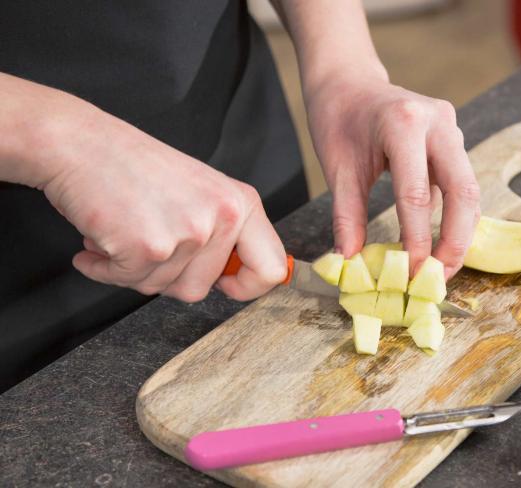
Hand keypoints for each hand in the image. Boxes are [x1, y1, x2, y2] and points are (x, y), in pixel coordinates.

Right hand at [40, 104, 287, 301]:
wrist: (78, 142)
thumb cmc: (131, 166)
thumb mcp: (200, 193)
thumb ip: (223, 234)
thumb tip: (236, 281)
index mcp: (241, 203)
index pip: (271, 269)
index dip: (247, 287)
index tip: (225, 284)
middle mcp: (222, 217)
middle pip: (201, 288)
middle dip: (165, 275)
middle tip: (145, 241)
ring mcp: (188, 233)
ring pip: (161, 287)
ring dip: (132, 268)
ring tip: (121, 228)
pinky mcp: (148, 247)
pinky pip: (126, 281)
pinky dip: (103, 268)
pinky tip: (99, 238)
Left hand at [305, 74, 480, 277]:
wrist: (348, 81)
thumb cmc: (338, 120)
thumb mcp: (337, 169)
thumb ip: (347, 218)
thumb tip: (351, 264)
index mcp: (403, 124)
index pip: (416, 195)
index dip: (416, 240)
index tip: (410, 274)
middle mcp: (437, 122)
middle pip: (463, 192)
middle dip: (455, 241)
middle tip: (438, 278)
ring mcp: (451, 127)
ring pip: (470, 189)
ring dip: (460, 232)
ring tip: (440, 267)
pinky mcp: (454, 137)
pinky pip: (462, 182)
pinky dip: (456, 215)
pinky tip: (442, 242)